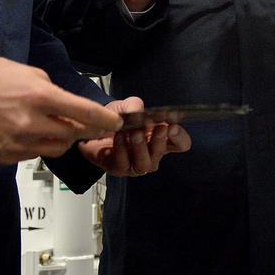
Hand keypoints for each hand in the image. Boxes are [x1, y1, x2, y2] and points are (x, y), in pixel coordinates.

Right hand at [0, 55, 121, 163]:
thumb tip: (72, 109)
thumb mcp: (32, 74)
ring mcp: (16, 143)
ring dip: (61, 138)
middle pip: (73, 135)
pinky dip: (37, 144)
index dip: (104, 121)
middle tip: (83, 122)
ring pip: (56, 148)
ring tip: (48, 123)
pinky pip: (34, 154)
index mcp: (40, 97)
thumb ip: (56, 94)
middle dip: (82, 128)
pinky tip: (26, 130)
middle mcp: (30, 123)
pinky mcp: (5, 156)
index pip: (84, 114)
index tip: (115, 124)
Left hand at [77, 96, 191, 175]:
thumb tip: (139, 113)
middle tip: (156, 128)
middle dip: (160, 140)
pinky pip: (123, 164)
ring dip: (141, 148)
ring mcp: (135, 164)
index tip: (171, 125)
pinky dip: (122, 149)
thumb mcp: (128, 106)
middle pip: (163, 153)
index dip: (179, 136)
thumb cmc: (117, 118)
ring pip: (145, 164)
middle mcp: (151, 154)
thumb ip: (136, 106)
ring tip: (134, 133)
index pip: (181, 144)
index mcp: (161, 139)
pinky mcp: (118, 168)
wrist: (94, 127)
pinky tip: (119, 137)